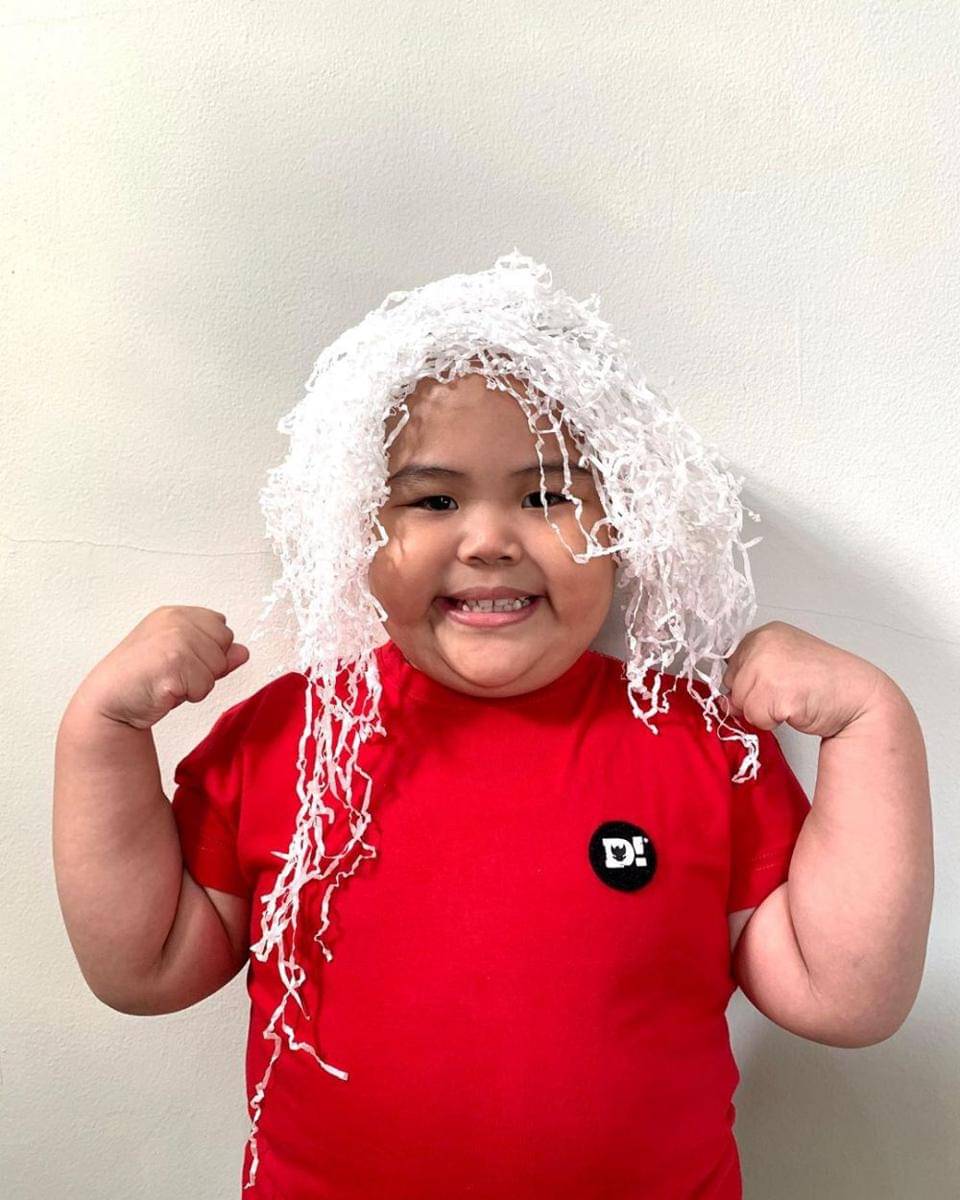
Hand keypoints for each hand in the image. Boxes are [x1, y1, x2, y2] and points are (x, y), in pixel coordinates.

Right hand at [75, 606, 249, 730]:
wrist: (108, 702)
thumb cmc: (142, 680)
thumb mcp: (183, 661)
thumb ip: (213, 653)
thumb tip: (243, 652)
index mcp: (175, 614)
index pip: (221, 626)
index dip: (208, 650)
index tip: (181, 660)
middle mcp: (175, 621)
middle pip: (225, 644)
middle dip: (207, 667)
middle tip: (175, 673)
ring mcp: (174, 639)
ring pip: (217, 668)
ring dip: (197, 684)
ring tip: (169, 682)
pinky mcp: (173, 663)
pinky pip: (205, 686)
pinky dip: (189, 696)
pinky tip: (165, 691)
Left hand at [719, 620, 892, 738]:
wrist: (860, 698)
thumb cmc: (826, 683)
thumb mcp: (784, 666)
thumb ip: (752, 676)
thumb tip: (725, 702)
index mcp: (766, 633)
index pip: (731, 664)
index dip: (749, 681)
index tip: (775, 682)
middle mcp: (764, 644)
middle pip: (732, 685)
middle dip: (754, 698)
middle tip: (788, 693)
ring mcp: (769, 666)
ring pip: (740, 704)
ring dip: (764, 712)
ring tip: (792, 700)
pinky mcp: (776, 691)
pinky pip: (755, 718)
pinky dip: (772, 722)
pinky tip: (795, 709)